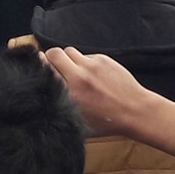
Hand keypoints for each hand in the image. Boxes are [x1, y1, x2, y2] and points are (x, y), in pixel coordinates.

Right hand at [44, 46, 158, 139]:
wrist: (135, 111)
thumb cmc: (107, 122)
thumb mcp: (78, 122)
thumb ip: (61, 109)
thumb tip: (44, 102)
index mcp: (69, 93)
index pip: (45, 67)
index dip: (39, 64)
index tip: (38, 66)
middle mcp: (79, 76)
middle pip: (54, 53)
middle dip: (51, 57)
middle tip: (55, 66)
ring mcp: (92, 65)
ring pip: (70, 51)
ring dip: (68, 59)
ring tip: (74, 70)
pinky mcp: (103, 59)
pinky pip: (87, 55)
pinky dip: (85, 62)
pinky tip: (92, 75)